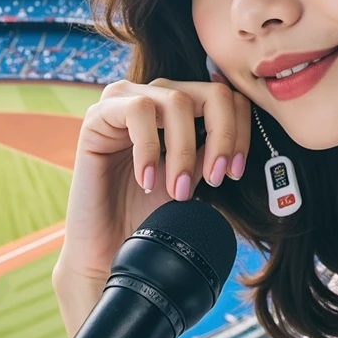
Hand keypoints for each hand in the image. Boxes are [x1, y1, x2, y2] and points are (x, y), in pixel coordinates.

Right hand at [52, 77, 251, 288]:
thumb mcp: (191, 177)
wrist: (108, 244)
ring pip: (177, 102)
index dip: (240, 130)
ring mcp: (125, 101)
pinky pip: (137, 112)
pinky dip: (149, 148)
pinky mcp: (98, 115)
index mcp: (180, 106)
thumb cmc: (147, 212)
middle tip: (215, 179)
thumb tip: (238, 138)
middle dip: (223, 137)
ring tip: (178, 189)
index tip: (234, 171)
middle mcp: (155, 95)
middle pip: (212, 93)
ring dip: (185, 150)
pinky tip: (147, 180)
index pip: (226, 96)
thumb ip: (211, 150)